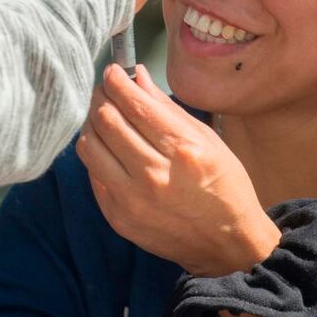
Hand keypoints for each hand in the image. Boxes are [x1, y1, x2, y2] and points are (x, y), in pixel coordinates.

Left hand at [76, 64, 280, 277]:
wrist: (226, 244)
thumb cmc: (224, 186)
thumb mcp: (207, 139)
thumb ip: (166, 108)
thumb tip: (136, 77)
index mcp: (183, 150)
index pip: (134, 105)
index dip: (116, 82)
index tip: (112, 72)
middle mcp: (155, 174)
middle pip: (107, 121)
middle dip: (100, 97)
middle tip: (103, 90)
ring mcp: (132, 200)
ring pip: (90, 146)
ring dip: (91, 124)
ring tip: (101, 117)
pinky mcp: (118, 218)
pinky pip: (93, 174)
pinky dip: (96, 154)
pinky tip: (108, 148)